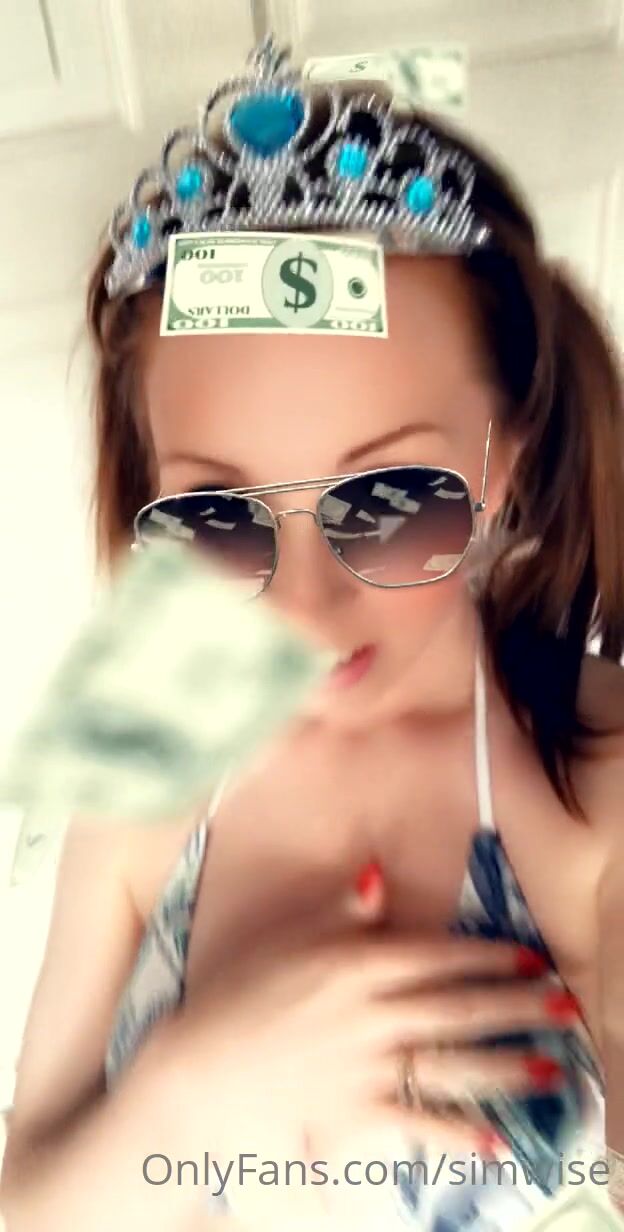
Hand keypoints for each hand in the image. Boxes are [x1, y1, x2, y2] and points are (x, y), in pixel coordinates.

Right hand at [152, 871, 577, 1187]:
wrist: (201, 1065)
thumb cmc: (241, 992)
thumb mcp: (290, 936)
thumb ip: (341, 907)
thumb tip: (377, 874)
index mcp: (359, 961)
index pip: (440, 955)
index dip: (491, 956)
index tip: (528, 958)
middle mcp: (373, 1009)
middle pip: (459, 1006)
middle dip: (517, 1006)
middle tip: (562, 1006)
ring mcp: (367, 1062)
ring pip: (451, 1062)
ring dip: (506, 1066)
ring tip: (550, 1070)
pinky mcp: (355, 1111)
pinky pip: (416, 1123)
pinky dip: (456, 1134)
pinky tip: (494, 1143)